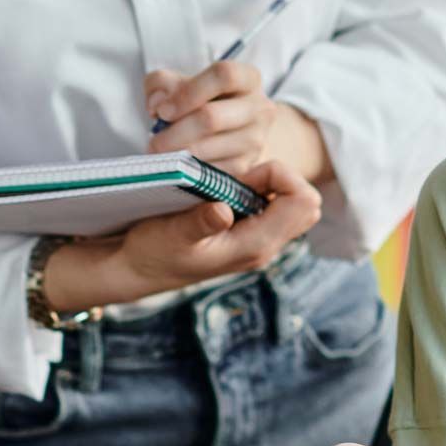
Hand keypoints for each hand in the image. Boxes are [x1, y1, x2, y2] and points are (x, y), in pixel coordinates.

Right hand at [46, 159, 323, 311]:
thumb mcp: (171, 234)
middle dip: (282, 178)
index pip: (303, 202)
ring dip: (269, 185)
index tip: (243, 176)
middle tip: (242, 177)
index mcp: (256, 245)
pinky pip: (274, 208)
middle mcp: (265, 245)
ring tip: (231, 185)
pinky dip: (259, 192)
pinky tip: (226, 193)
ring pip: (293, 205)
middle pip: (307, 204)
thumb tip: (224, 211)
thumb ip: (200, 222)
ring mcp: (259, 242)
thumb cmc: (152, 252)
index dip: (279, 176)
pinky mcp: (249, 235)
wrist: (138, 270)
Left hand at [145, 59, 328, 187]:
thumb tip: (158, 104)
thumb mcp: (180, 81)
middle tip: (154, 142)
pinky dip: (188, 170)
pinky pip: (210, 171)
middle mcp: (259, 108)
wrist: (229, 130)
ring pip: (209, 148)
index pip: (223, 76)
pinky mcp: (246, 166)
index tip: (162, 111)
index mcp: (247, 78)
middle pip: (212, 117)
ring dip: (177, 154)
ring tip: (160, 153)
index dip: (188, 93)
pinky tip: (176, 164)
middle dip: (175, 132)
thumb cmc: (201, 100)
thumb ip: (162, 83)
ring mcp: (255, 140)